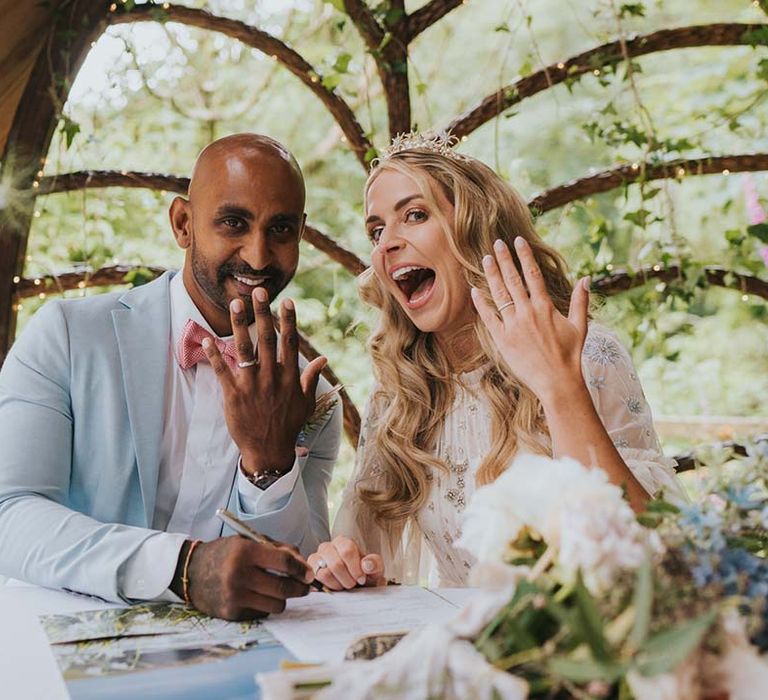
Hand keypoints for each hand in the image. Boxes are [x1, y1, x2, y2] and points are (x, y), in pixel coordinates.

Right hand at [177, 536, 313, 619]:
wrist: (190, 571)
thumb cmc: (225, 553)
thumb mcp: (249, 542)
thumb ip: (277, 550)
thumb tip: (303, 565)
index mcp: (245, 552)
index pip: (284, 562)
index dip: (301, 569)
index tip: (309, 573)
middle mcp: (239, 576)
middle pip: (283, 587)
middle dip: (300, 588)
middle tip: (305, 587)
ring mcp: (235, 597)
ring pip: (276, 604)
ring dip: (283, 598)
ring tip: (280, 590)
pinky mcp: (232, 613)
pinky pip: (261, 613)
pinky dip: (266, 605)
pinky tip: (259, 596)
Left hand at [203, 287, 326, 474]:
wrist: (270, 451)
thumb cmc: (289, 425)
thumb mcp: (306, 402)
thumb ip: (311, 378)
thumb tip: (323, 359)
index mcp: (290, 377)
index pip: (290, 343)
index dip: (288, 321)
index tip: (286, 301)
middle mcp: (272, 377)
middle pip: (268, 339)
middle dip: (263, 314)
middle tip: (259, 291)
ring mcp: (252, 386)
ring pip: (246, 350)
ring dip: (240, 326)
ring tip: (236, 305)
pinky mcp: (234, 396)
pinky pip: (223, 371)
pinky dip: (214, 355)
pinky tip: (207, 339)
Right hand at [307, 536, 384, 590]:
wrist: (353, 585)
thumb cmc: (363, 575)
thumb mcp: (375, 570)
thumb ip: (374, 564)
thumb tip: (366, 565)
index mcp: (343, 542)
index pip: (347, 551)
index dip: (356, 569)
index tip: (361, 579)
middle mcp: (327, 547)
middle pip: (336, 564)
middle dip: (347, 579)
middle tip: (352, 584)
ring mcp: (316, 558)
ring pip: (325, 573)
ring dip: (337, 585)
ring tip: (343, 585)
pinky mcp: (309, 571)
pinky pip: (316, 580)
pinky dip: (327, 587)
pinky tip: (334, 587)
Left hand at [471, 237, 590, 405]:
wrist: (558, 382)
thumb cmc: (570, 356)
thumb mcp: (580, 326)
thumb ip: (581, 300)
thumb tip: (586, 278)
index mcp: (545, 307)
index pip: (532, 274)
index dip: (524, 256)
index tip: (518, 241)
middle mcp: (527, 313)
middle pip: (513, 280)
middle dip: (504, 259)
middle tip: (496, 244)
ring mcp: (513, 326)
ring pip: (499, 295)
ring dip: (492, 275)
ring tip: (486, 259)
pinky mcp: (502, 340)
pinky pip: (488, 318)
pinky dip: (481, 303)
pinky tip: (475, 290)